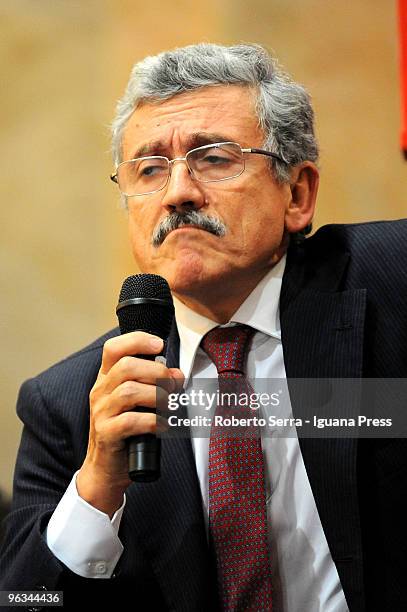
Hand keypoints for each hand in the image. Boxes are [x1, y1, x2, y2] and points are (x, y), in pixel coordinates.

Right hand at [76, 332, 183, 516]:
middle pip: (125, 366)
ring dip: (156, 395)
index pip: (113, 348)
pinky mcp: (106, 434)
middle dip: (156, 371)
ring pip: (129, 391)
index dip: (137, 340)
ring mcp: (101, 413)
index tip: (159, 345)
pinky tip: (162, 425)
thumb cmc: (125, 432)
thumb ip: (154, 385)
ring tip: (169, 404)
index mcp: (106, 379)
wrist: (105, 470)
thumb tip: (178, 374)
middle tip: (172, 384)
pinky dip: (152, 421)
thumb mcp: (137, 403)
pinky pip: (131, 421)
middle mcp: (100, 392)